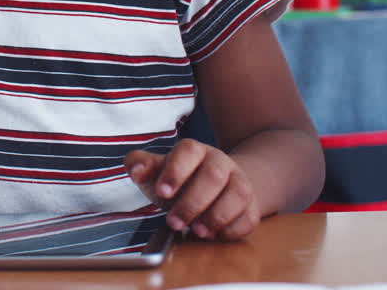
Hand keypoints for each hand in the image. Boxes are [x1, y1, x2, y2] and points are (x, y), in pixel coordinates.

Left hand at [125, 140, 261, 240]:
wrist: (214, 188)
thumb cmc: (179, 180)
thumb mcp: (156, 172)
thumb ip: (140, 166)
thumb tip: (135, 169)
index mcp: (194, 151)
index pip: (189, 151)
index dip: (175, 171)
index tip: (162, 192)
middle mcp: (220, 163)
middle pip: (213, 176)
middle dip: (192, 202)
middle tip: (174, 222)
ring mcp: (239, 183)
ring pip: (238, 194)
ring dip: (217, 216)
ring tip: (196, 231)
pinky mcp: (251, 206)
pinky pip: (250, 217)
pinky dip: (233, 229)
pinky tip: (215, 236)